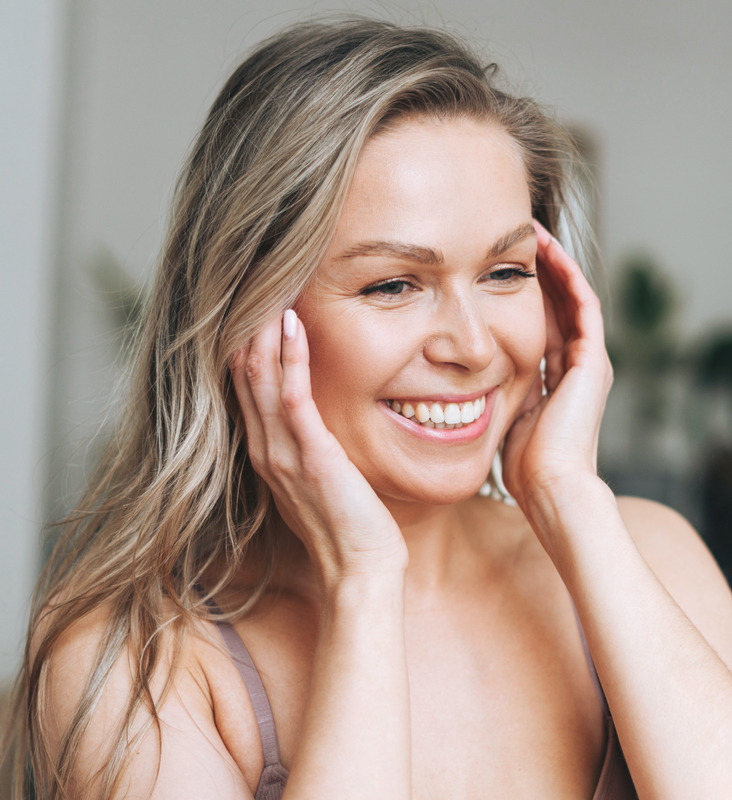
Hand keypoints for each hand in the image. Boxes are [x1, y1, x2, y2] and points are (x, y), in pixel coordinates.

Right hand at [230, 310, 407, 589]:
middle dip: (248, 326)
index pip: (245, 386)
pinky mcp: (311, 456)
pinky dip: (291, 359)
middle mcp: (265, 448)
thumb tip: (308, 422)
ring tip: (269, 288)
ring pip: (260, 378)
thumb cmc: (345, 526)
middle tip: (255, 281)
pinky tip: (292, 326)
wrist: (358, 570)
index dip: (246, 343)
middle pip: (243, 374)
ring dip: (263, 331)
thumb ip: (302, 448)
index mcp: (266, 452)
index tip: (255, 304)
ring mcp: (283, 452)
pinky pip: (293, 398)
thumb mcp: (314, 481)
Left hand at [501, 221, 612, 508]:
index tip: (497, 272)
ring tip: (533, 234)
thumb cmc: (523, 465)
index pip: (540, 327)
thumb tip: (458, 384)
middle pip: (557, 307)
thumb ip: (493, 395)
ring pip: (572, 299)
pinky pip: (582, 305)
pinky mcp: (593, 359)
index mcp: (554, 381)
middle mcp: (575, 367)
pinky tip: (548, 251)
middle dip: (537, 274)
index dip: (522, 298)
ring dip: (553, 266)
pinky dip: (566, 276)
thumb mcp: (502, 419)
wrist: (550, 484)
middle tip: (516, 242)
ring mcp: (588, 362)